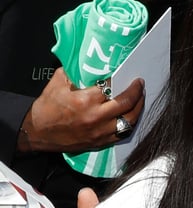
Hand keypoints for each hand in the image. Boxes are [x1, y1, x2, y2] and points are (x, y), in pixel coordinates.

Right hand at [18, 68, 144, 154]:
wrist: (38, 131)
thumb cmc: (47, 107)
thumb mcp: (58, 82)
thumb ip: (76, 72)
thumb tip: (91, 65)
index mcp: (85, 100)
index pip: (111, 86)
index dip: (121, 79)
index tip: (128, 73)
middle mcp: (95, 117)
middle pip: (126, 103)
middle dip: (136, 92)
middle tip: (140, 84)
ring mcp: (100, 132)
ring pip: (129, 121)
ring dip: (138, 108)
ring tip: (140, 99)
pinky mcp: (100, 142)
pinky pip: (123, 134)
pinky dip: (130, 124)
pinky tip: (132, 115)